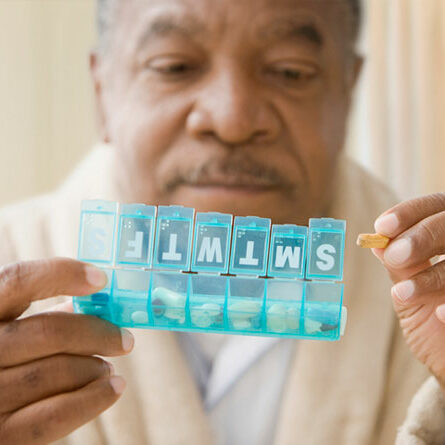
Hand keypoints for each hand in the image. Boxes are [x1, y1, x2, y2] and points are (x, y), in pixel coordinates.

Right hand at [0, 258, 133, 443]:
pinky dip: (93, 399)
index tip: (101, 279)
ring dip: (94, 367)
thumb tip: (98, 305)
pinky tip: (113, 388)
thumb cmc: (7, 362)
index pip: (18, 281)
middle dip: (96, 333)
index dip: (62, 274)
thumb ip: (45, 317)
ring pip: (56, 371)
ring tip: (108, 368)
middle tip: (124, 339)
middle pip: (48, 331)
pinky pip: (55, 416)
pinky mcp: (0, 435)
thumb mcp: (13, 331)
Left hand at [371, 193, 444, 387]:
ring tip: (404, 294)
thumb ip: (400, 269)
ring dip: (437, 274)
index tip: (381, 226)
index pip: (437, 206)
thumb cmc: (434, 329)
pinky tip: (441, 315)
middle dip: (424, 235)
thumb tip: (377, 242)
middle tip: (396, 255)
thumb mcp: (411, 297)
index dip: (410, 212)